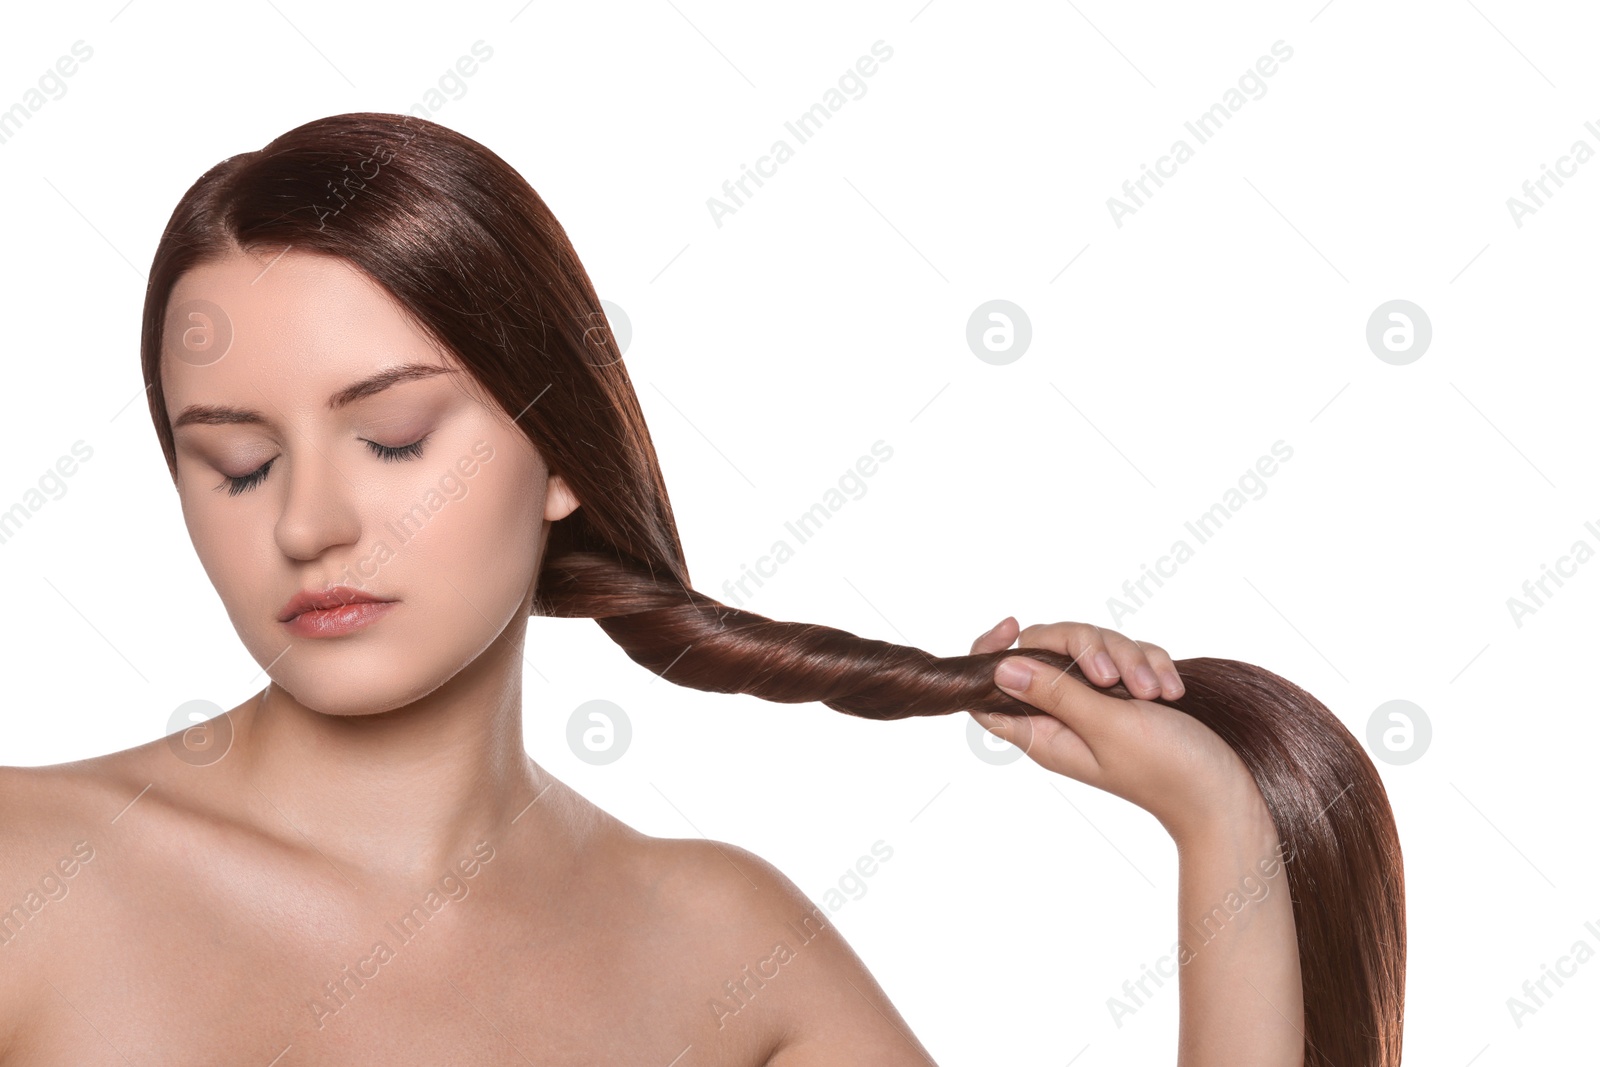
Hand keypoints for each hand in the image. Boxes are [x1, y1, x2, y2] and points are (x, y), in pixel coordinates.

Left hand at [966, 618, 1266, 843]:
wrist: (1225, 791)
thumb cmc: (1167, 770)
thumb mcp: (1106, 727)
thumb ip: (1054, 694)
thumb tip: (1001, 669)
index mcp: (1045, 733)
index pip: (990, 691)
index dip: (991, 654)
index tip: (1012, 626)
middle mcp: (1065, 716)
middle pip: (1046, 650)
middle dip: (1086, 648)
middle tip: (1113, 677)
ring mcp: (1099, 703)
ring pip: (1093, 647)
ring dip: (1130, 659)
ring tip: (1155, 693)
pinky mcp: (1131, 693)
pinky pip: (1130, 654)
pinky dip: (1151, 664)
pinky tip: (1169, 690)